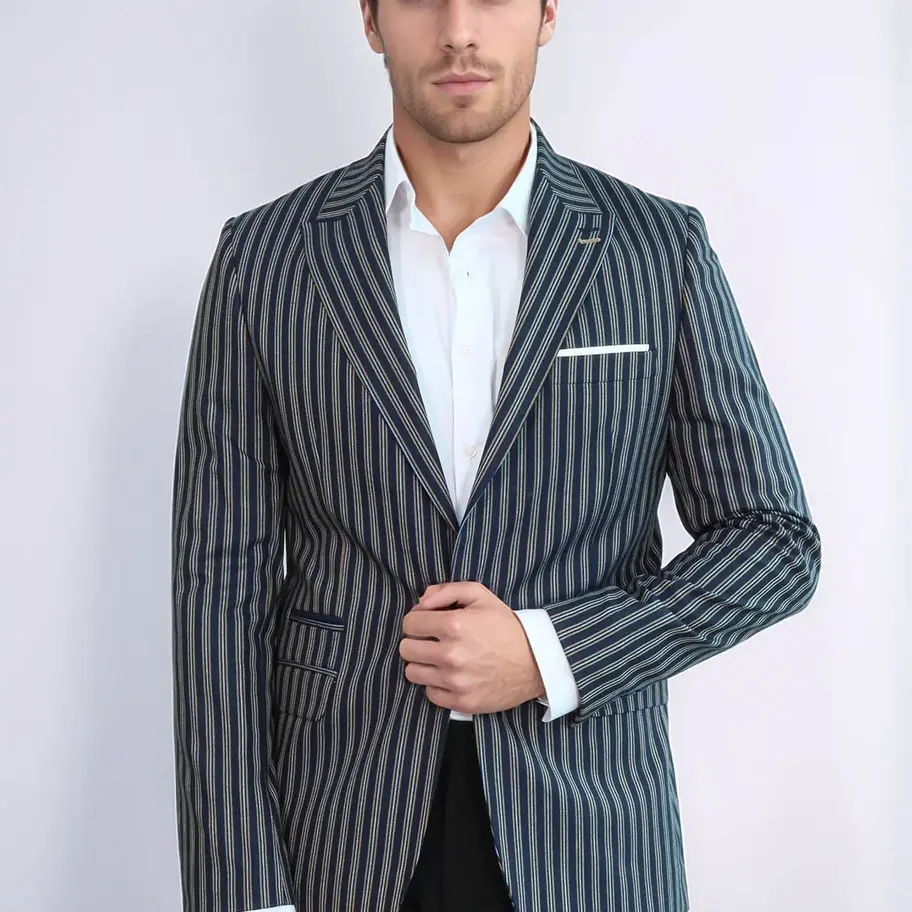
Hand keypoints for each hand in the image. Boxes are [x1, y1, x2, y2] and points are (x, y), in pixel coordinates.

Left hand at [399, 581, 545, 714]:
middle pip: (406, 649)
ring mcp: (455, 682)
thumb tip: (420, 602)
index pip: (409, 623)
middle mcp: (451, 655)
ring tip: (439, 658)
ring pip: (412, 672)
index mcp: (454, 625)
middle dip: (416, 641)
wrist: (536, 662)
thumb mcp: (480, 595)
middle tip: (432, 641)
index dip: (417, 620)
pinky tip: (450, 675)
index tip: (427, 623)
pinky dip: (436, 684)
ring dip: (422, 663)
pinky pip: (429, 693)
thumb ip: (446, 590)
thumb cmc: (505, 626)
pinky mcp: (461, 702)